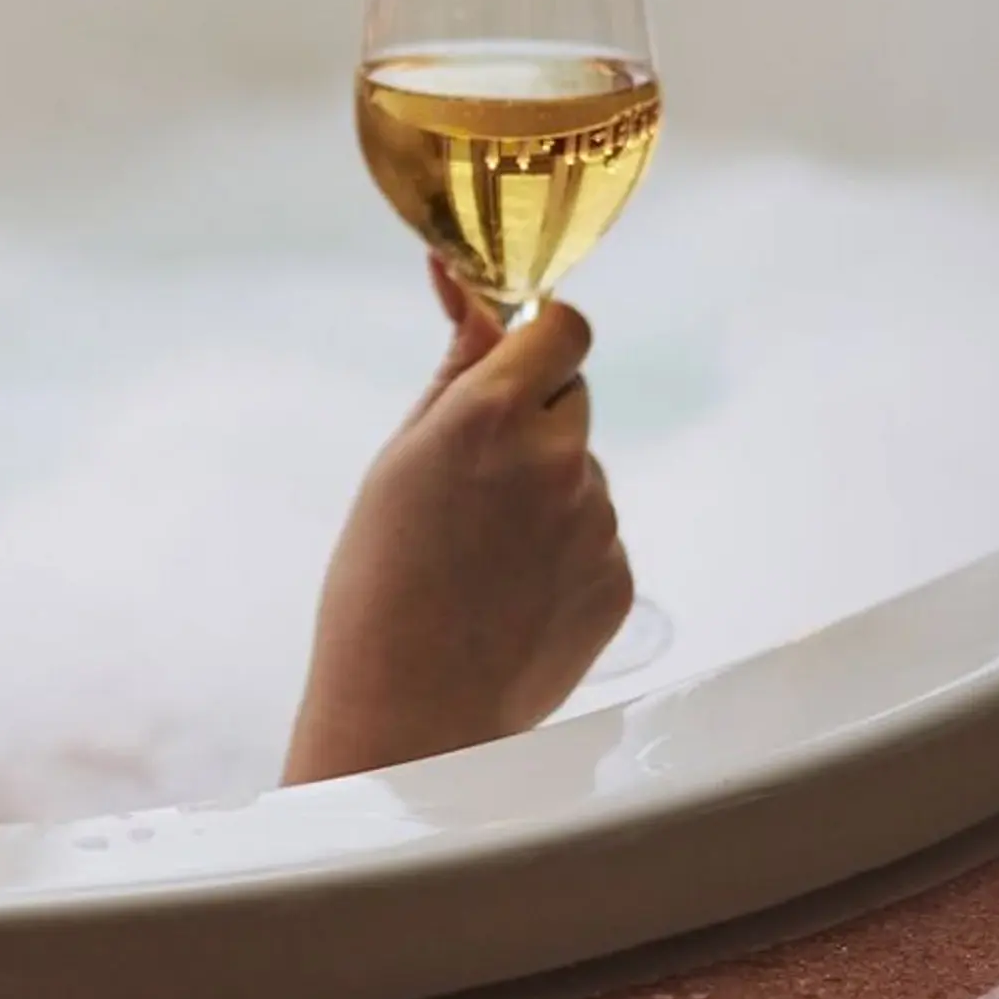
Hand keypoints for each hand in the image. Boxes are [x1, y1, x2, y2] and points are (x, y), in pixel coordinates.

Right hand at [283, 259, 634, 781]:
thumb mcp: (399, 457)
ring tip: (482, 553)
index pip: (565, 327)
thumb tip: (469, 289)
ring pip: (582, 471)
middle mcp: (559, 459)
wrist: (410, 709)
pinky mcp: (618, 578)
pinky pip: (595, 534)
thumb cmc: (380, 580)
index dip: (541, 336)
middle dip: (533, 417)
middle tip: (473, 476)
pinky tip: (508, 590)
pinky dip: (560, 549)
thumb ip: (454, 369)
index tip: (514, 357)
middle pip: (572, 397)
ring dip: (545, 488)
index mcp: (493, 416)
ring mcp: (597, 523)